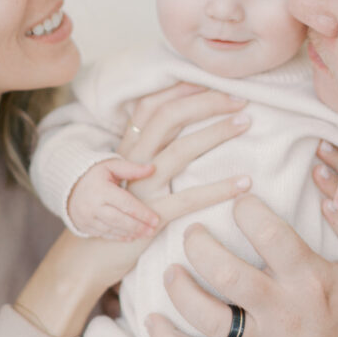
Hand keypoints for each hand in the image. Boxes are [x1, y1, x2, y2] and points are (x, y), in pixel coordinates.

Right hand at [16, 82, 251, 336]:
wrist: (92, 256)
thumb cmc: (121, 213)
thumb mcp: (133, 177)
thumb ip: (154, 153)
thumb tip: (187, 131)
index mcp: (130, 148)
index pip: (153, 105)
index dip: (181, 89)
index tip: (214, 80)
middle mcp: (133, 161)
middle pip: (168, 118)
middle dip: (206, 102)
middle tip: (241, 100)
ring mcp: (141, 188)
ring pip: (179, 150)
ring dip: (215, 133)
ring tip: (245, 124)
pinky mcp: (151, 216)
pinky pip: (189, 198)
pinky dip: (220, 189)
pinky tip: (244, 184)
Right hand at [67, 159, 158, 240]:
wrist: (68, 185)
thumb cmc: (95, 174)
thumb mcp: (111, 166)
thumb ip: (132, 169)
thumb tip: (152, 168)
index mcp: (101, 189)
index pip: (125, 203)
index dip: (142, 213)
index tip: (156, 219)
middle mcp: (92, 205)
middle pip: (119, 220)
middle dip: (138, 226)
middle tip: (153, 230)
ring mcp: (86, 218)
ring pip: (112, 229)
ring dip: (130, 233)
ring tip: (146, 234)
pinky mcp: (84, 226)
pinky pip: (103, 234)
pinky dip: (118, 237)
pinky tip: (131, 237)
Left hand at [145, 193, 337, 336]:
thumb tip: (333, 185)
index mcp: (310, 280)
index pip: (269, 235)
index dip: (247, 210)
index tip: (240, 204)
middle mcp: (280, 312)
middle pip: (225, 273)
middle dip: (199, 245)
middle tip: (192, 233)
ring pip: (205, 315)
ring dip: (179, 288)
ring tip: (173, 269)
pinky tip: (153, 319)